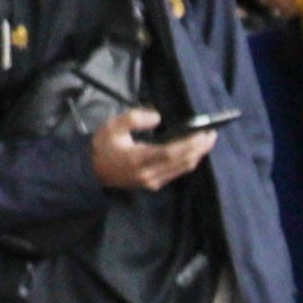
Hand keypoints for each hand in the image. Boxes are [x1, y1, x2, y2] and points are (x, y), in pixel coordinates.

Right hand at [88, 109, 207, 192]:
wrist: (90, 170)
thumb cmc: (102, 146)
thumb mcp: (113, 126)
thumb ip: (135, 118)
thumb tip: (157, 117)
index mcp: (138, 158)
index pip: (171, 152)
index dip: (190, 144)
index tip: (204, 133)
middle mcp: (149, 174)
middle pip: (183, 162)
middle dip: (201, 148)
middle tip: (212, 134)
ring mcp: (152, 182)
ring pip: (183, 169)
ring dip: (198, 155)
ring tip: (207, 141)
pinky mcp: (153, 185)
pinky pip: (177, 173)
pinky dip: (188, 161)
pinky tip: (194, 151)